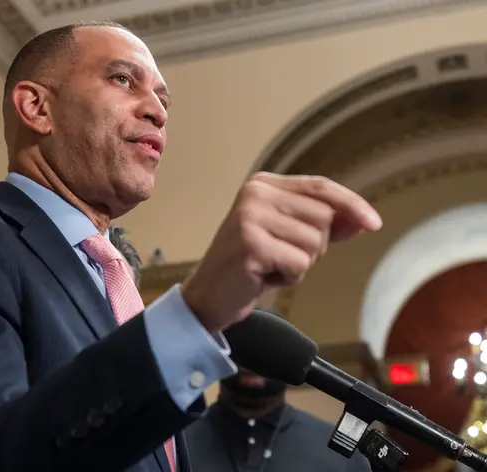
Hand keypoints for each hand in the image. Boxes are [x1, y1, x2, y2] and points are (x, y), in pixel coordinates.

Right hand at [181, 172, 381, 332]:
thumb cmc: (249, 264)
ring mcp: (251, 217)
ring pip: (315, 242)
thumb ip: (322, 224)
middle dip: (315, 245)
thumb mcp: (287, 236)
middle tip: (281, 255)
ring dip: (300, 264)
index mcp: (264, 185)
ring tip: (271, 265)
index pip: (321, 187)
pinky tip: (264, 275)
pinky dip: (288, 277)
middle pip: (324, 217)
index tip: (374, 223)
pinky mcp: (251, 244)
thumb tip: (361, 220)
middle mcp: (255, 194)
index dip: (351, 204)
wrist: (210, 293)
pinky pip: (299, 264)